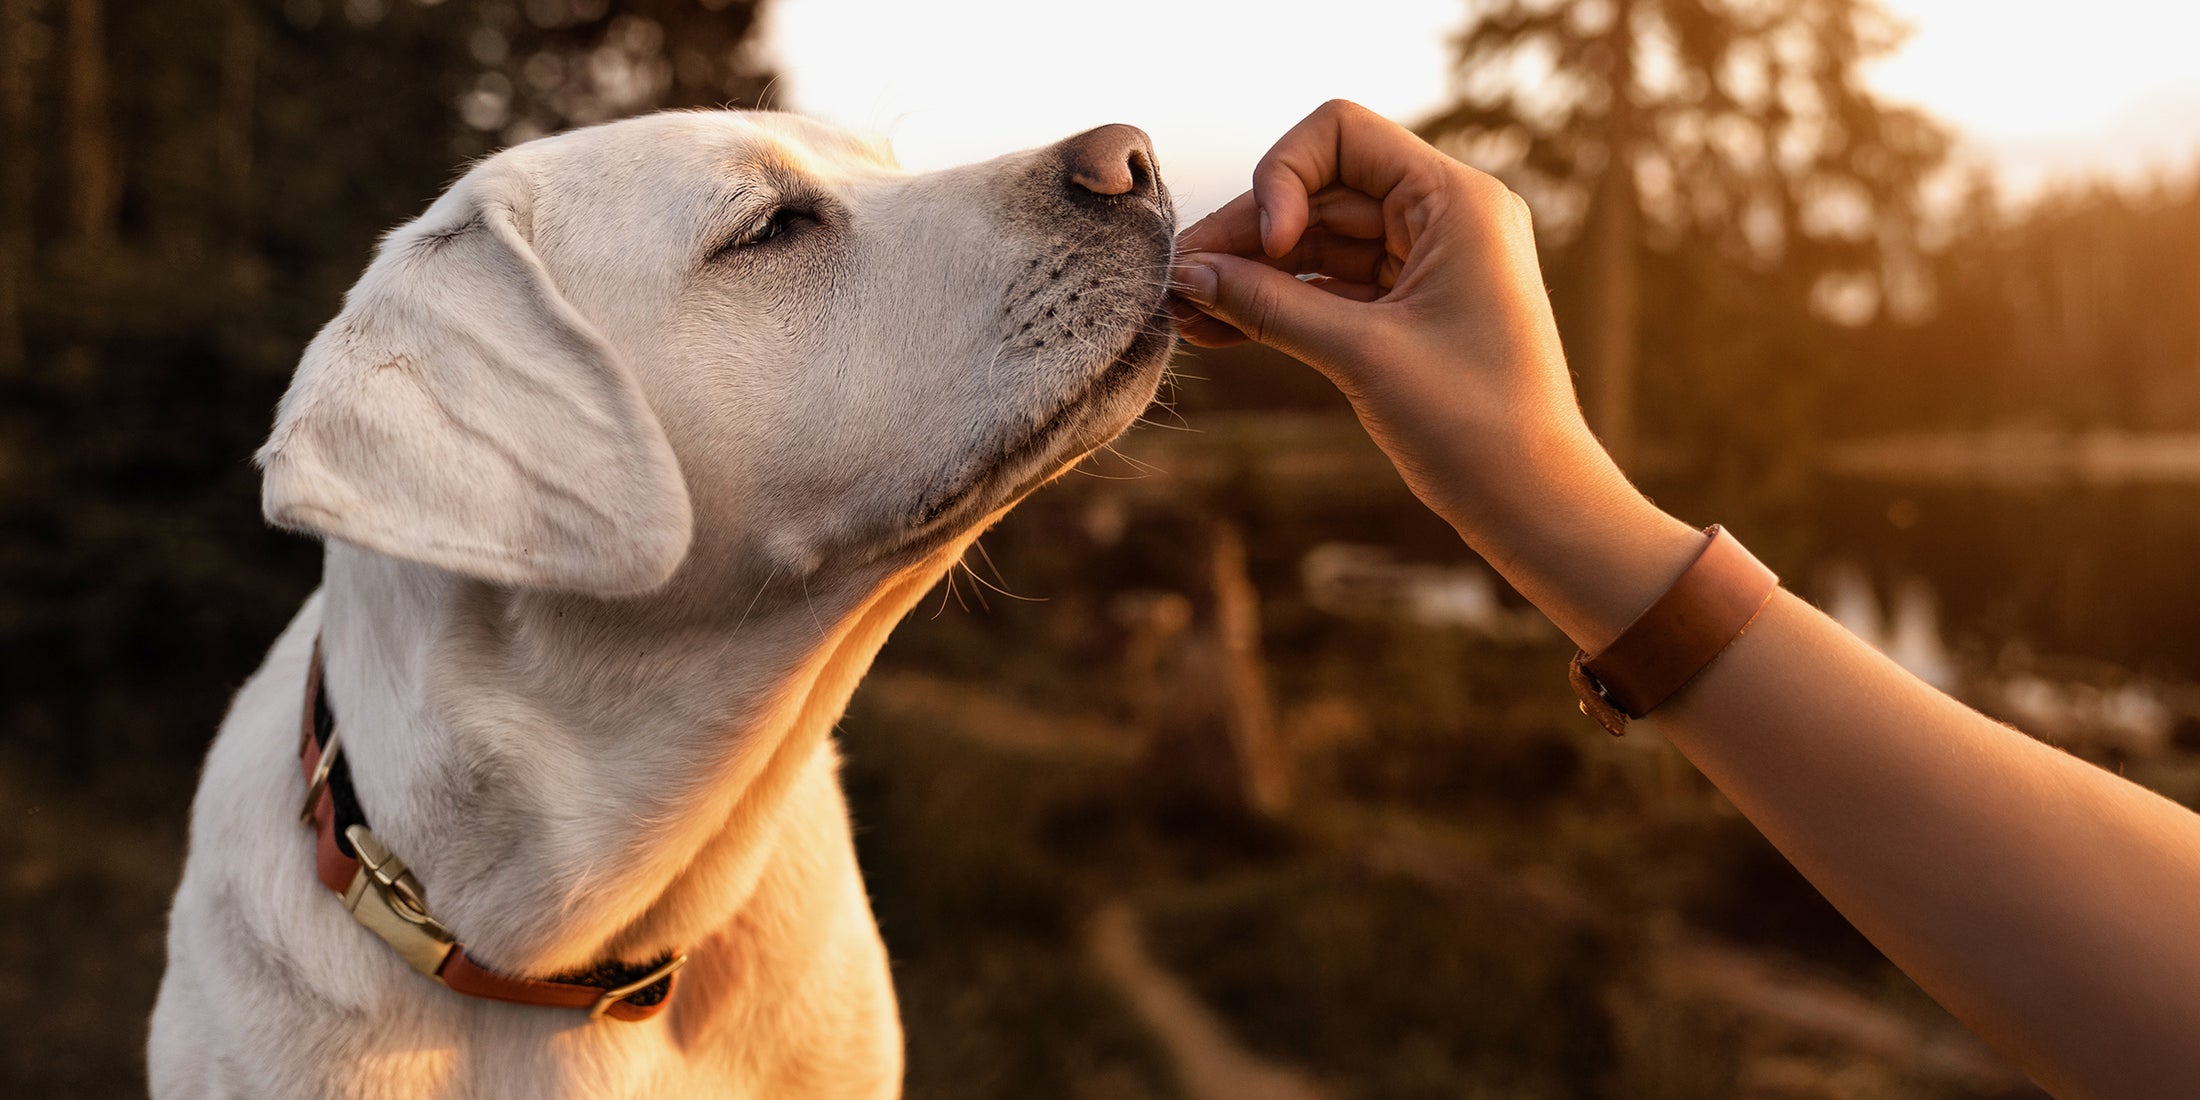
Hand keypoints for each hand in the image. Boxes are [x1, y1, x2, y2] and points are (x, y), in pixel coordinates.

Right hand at [1171, 100, 1696, 647]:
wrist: (1532, 502)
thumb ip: (1268, 305)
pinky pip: (1331, 286)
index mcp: (1456, 200)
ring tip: (1185, 313)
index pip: (1341, 134)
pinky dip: (1280, 303)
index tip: (1267, 246)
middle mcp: (1445, 216)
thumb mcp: (1361, 354)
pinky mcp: (1411, 308)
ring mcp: (1427, 261)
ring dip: (1253, 273)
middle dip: (1248, 234)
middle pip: (1319, 191)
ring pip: (1318, 242)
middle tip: (1178, 282)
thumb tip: (1186, 274)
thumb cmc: (1473, 424)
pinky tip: (1218, 328)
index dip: (1284, 176)